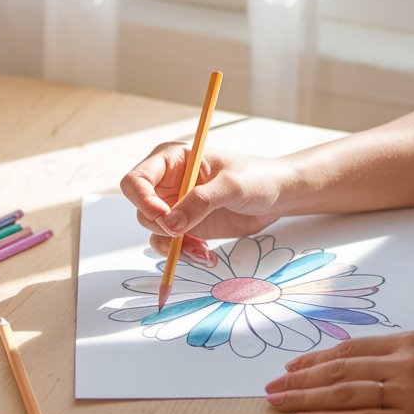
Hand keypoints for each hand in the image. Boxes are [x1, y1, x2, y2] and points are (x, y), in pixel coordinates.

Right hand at [120, 143, 290, 261]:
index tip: (164, 218)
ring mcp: (175, 205)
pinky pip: (170, 244)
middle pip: (142, 209)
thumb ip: (200, 202)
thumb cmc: (257, 178)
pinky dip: (182, 254)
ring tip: (202, 251)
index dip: (143, 201)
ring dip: (173, 246)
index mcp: (172, 160)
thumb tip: (169, 224)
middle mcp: (168, 182)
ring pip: (154, 231)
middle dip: (161, 227)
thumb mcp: (231, 185)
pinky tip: (205, 254)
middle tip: (186, 236)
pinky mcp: (186, 226)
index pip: (136, 180)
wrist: (277, 195)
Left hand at [263, 331, 413, 413]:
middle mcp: (403, 361)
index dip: (316, 359)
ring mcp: (406, 390)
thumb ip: (407, 356)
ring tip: (277, 402)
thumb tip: (372, 366)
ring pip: (342, 393)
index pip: (350, 349)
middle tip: (272, 386)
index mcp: (409, 341)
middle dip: (300, 378)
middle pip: (338, 369)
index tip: (293, 367)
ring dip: (304, 398)